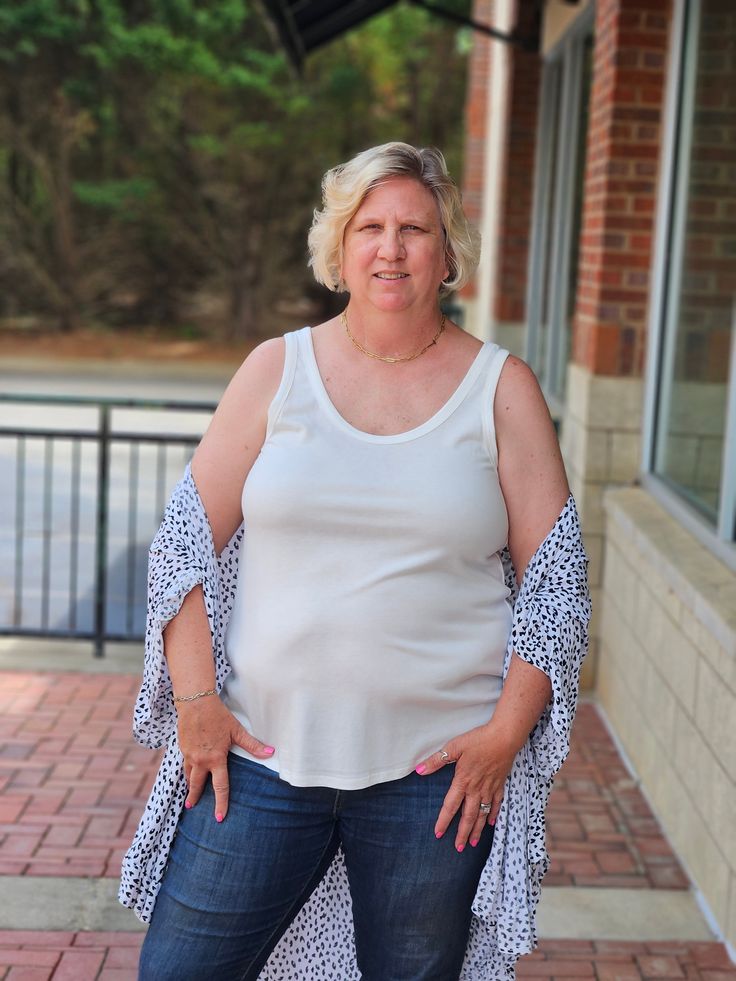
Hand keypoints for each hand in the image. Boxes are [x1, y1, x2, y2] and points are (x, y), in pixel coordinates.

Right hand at [176, 695, 274, 821]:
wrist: (195, 702)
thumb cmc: (218, 715)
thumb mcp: (237, 730)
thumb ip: (252, 745)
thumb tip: (270, 753)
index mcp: (215, 758)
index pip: (220, 786)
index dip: (221, 803)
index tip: (219, 818)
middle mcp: (200, 760)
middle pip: (197, 784)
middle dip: (195, 797)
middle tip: (192, 808)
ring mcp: (189, 754)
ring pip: (188, 774)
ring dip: (189, 785)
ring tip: (189, 794)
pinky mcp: (182, 747)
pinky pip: (184, 763)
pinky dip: (186, 770)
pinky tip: (188, 771)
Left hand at [415, 723, 516, 851]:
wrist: (504, 737)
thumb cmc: (478, 740)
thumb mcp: (454, 747)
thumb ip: (437, 760)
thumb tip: (419, 770)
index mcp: (463, 781)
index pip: (451, 806)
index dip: (444, 821)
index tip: (438, 834)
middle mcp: (476, 789)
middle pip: (468, 816)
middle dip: (463, 834)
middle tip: (458, 848)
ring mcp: (490, 788)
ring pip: (482, 814)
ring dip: (477, 830)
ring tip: (473, 843)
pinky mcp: (500, 785)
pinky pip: (497, 804)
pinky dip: (493, 815)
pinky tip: (491, 824)